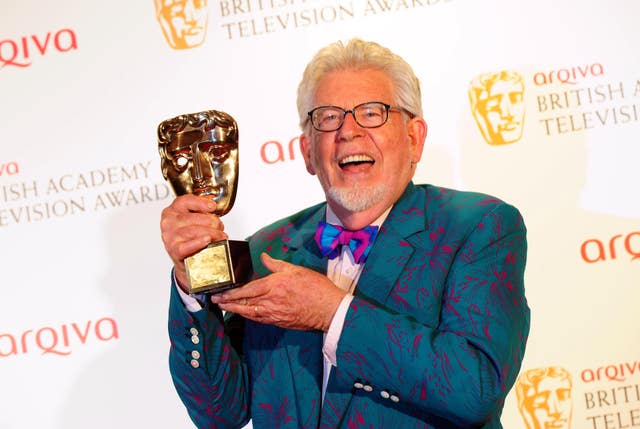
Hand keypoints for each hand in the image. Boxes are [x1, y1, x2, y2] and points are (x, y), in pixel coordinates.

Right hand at [160, 194, 227, 291]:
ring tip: (220, 236)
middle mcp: (169, 222)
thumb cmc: (189, 238)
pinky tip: (207, 241)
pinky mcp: (174, 250)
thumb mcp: (192, 221)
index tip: (213, 207)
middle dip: (213, 222)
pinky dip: (199, 243)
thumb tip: (212, 205)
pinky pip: (188, 245)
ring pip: (195, 231)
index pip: (186, 201)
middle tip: (220, 228)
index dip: (201, 203)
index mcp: (172, 211)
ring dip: (213, 234)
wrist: (187, 261)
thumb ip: (201, 211)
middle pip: (196, 218)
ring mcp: (170, 236)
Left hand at [210, 253, 346, 331]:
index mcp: (273, 286)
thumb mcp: (296, 270)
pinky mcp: (279, 322)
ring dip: (235, 310)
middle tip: (215, 301)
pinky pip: (259, 319)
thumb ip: (276, 264)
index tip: (219, 293)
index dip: (230, 293)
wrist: (329, 310)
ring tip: (224, 307)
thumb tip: (265, 257)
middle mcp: (270, 302)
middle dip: (227, 303)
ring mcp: (274, 314)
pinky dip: (248, 316)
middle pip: (243, 304)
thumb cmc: (315, 289)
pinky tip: (244, 313)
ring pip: (249, 313)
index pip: (246, 290)